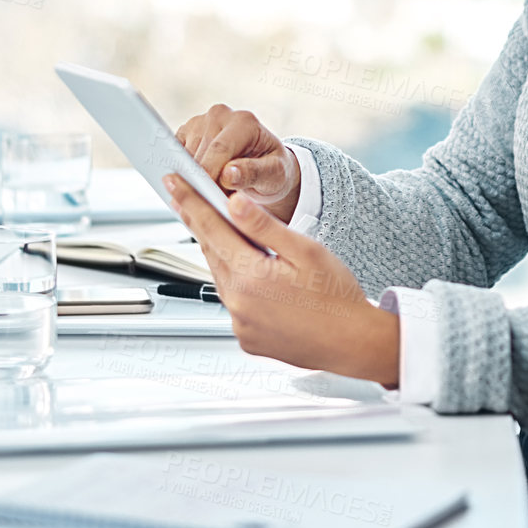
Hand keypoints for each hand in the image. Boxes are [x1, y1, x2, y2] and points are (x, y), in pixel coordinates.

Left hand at [164, 174, 398, 387]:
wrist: (353, 344)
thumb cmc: (337, 297)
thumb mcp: (305, 250)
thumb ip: (264, 226)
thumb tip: (233, 202)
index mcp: (251, 277)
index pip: (210, 228)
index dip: (190, 201)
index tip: (174, 183)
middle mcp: (238, 304)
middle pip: (212, 252)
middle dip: (202, 225)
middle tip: (189, 200)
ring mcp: (240, 324)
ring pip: (222, 277)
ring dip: (222, 254)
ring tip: (229, 234)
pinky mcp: (247, 338)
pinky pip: (234, 303)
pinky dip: (237, 285)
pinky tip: (255, 276)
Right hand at [174, 103, 300, 221]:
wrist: (266, 167)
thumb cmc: (273, 171)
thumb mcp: (274, 175)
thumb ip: (253, 173)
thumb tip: (228, 174)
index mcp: (244, 121)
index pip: (219, 149)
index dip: (210, 175)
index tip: (206, 198)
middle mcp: (220, 115)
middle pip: (199, 153)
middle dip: (201, 182)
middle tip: (209, 206)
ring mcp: (200, 122)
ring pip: (183, 156)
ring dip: (191, 180)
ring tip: (207, 198)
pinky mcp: (186, 133)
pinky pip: (175, 157)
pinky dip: (182, 175)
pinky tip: (196, 189)